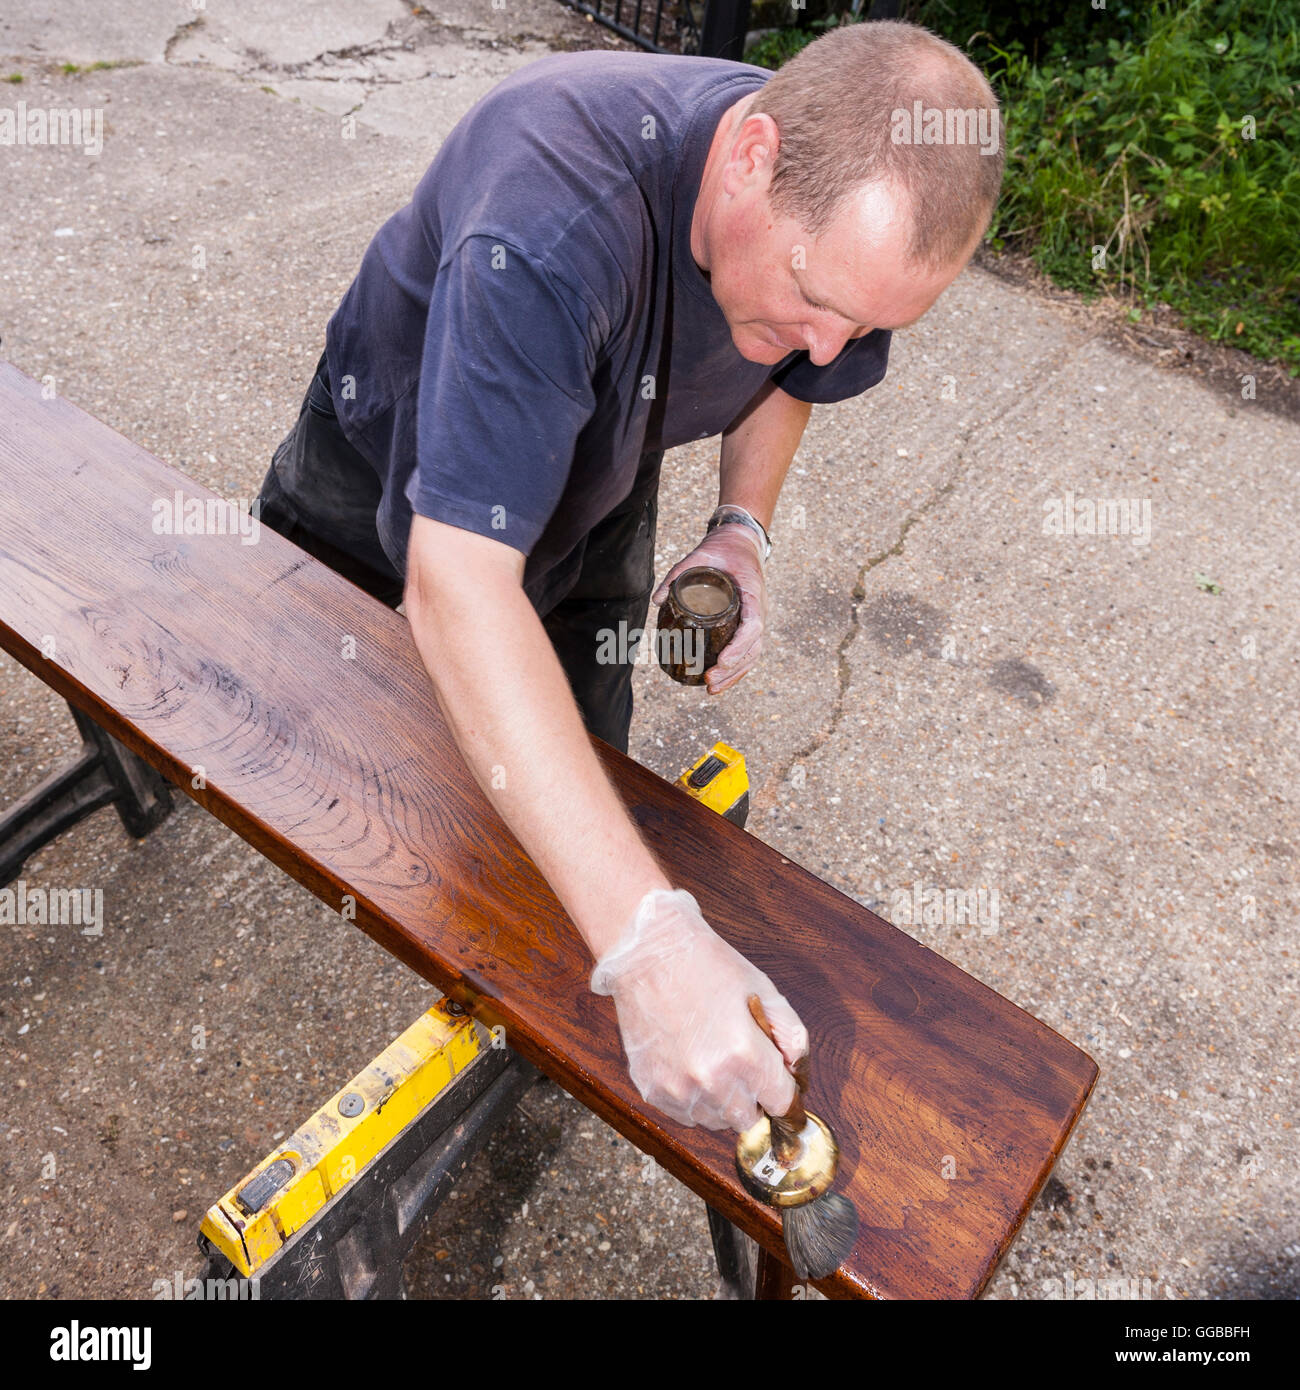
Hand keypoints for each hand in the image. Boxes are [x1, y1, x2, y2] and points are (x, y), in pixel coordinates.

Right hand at [591, 888, 807, 1131]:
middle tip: (742, 1065)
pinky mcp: (651, 1088)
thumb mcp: (764, 989)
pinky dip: (692, 1099)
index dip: (784, 1093)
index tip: (779, 1086)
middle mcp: (712, 1080)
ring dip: (721, 1101)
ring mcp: (678, 1088)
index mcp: (745, 1055)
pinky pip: (684, 1114)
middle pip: (749, 1120)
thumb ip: (792, 1035)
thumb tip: (798, 1073)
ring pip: (715, 1121)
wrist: (650, 954)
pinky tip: (688, 1065)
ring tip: (712, 1060)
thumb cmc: (708, 966)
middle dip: (753, 1097)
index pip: (781, 1104)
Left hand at [652, 523, 766, 692]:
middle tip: (709, 681)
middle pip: (753, 649)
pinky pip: (746, 651)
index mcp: (753, 594)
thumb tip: (657, 599)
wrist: (741, 544)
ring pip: (751, 655)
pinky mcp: (748, 625)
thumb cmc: (723, 550)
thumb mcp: (700, 555)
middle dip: (732, 670)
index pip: (753, 627)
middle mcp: (759, 611)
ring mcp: (756, 620)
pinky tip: (718, 682)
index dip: (738, 648)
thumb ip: (678, 573)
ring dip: (734, 676)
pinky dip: (735, 669)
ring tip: (712, 689)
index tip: (722, 662)